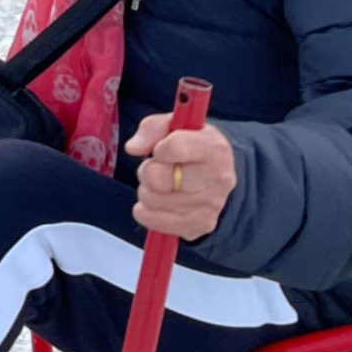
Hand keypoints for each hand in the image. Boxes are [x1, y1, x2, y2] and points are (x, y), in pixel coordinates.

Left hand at [125, 114, 234, 240]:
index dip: (159, 148)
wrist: (216, 175)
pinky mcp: (199, 226)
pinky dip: (147, 211)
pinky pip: (153, 220)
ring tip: (162, 184)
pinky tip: (158, 201)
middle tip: (158, 167)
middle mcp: (218, 179)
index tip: (161, 149)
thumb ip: (151, 129)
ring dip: (148, 191)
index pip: (174, 148)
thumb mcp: (173, 125)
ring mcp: (211, 206)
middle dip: (148, 171)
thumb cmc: (190, 146)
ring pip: (151, 200)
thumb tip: (132, 148)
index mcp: (214, 148)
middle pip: (157, 178)